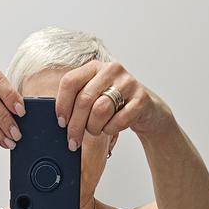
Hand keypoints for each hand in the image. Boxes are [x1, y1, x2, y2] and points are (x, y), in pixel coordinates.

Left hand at [55, 60, 169, 149]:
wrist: (148, 110)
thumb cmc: (116, 106)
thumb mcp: (95, 97)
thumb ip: (78, 100)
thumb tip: (61, 121)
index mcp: (95, 67)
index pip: (70, 81)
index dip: (62, 105)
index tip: (61, 123)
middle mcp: (111, 70)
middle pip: (84, 100)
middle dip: (75, 126)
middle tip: (73, 141)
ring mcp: (128, 83)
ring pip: (100, 111)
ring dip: (94, 128)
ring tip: (96, 131)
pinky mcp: (141, 98)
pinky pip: (118, 121)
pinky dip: (111, 129)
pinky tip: (111, 128)